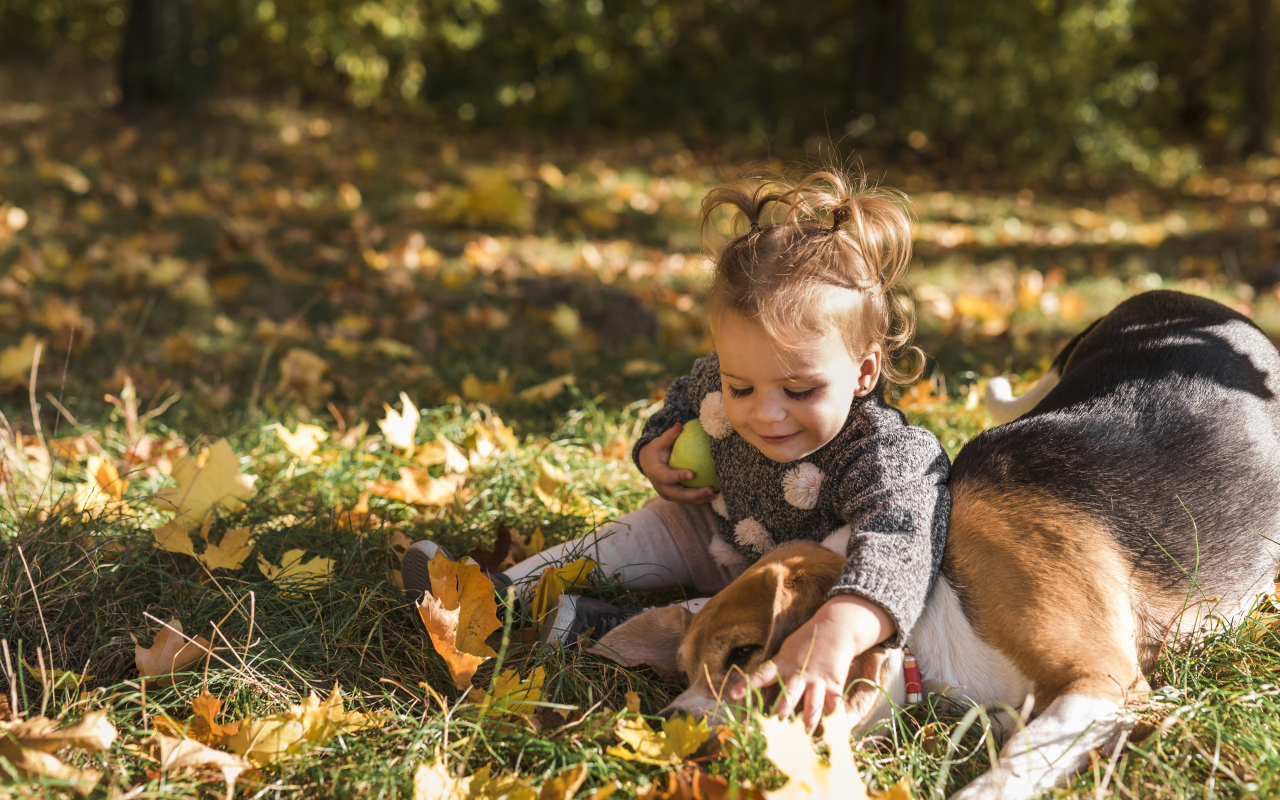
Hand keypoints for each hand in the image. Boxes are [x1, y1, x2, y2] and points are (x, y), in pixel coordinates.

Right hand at [638, 423, 715, 503]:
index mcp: (656, 473)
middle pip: (678, 494)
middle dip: (694, 494)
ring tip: (715, 494)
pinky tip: (714, 495)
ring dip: (700, 499)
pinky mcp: (674, 497)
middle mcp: (661, 487)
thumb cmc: (656, 450)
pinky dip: (700, 499)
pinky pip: (687, 500)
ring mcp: (667, 494)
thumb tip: (679, 425)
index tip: (692, 474)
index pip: (667, 477)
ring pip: (684, 500)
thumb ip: (669, 436)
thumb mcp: (659, 442)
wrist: (648, 464)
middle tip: (710, 490)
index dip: (678, 477)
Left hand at [729, 595, 893, 731]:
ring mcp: (817, 681)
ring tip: (801, 741)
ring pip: (810, 707)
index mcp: (783, 663)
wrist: (837, 627)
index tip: (732, 695)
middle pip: (787, 698)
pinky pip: (833, 708)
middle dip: (780, 715)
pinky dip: (832, 722)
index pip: (761, 674)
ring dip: (806, 725)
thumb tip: (762, 686)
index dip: (746, 685)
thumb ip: (777, 669)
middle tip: (773, 731)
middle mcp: (798, 674)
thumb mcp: (787, 650)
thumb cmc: (806, 640)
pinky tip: (831, 735)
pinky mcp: (834, 686)